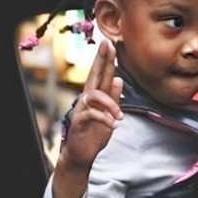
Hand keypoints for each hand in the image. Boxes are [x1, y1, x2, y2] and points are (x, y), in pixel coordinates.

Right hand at [58, 39, 123, 171]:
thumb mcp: (109, 116)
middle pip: (94, 75)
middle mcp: (87, 99)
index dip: (106, 59)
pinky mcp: (78, 122)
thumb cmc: (94, 135)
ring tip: (119, 116)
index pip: (101, 75)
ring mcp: (82, 109)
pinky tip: (113, 124)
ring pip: (94, 95)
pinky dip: (105, 118)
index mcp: (95, 96)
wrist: (81, 155)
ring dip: (110, 104)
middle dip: (101, 60)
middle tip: (107, 44)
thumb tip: (118, 78)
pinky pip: (91, 114)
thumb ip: (113, 99)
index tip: (110, 43)